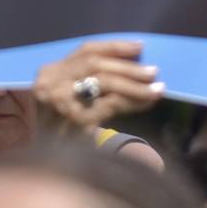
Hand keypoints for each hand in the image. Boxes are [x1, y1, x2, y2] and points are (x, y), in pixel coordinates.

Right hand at [33, 40, 163, 131]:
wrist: (48, 161)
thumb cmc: (61, 126)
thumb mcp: (70, 95)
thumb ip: (92, 77)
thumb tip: (134, 61)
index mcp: (50, 72)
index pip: (86, 50)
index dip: (115, 46)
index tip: (140, 46)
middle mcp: (51, 83)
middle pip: (97, 64)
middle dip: (129, 66)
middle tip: (154, 71)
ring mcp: (61, 101)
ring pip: (106, 81)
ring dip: (136, 84)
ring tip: (157, 88)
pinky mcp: (76, 120)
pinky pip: (112, 103)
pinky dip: (133, 101)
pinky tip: (147, 102)